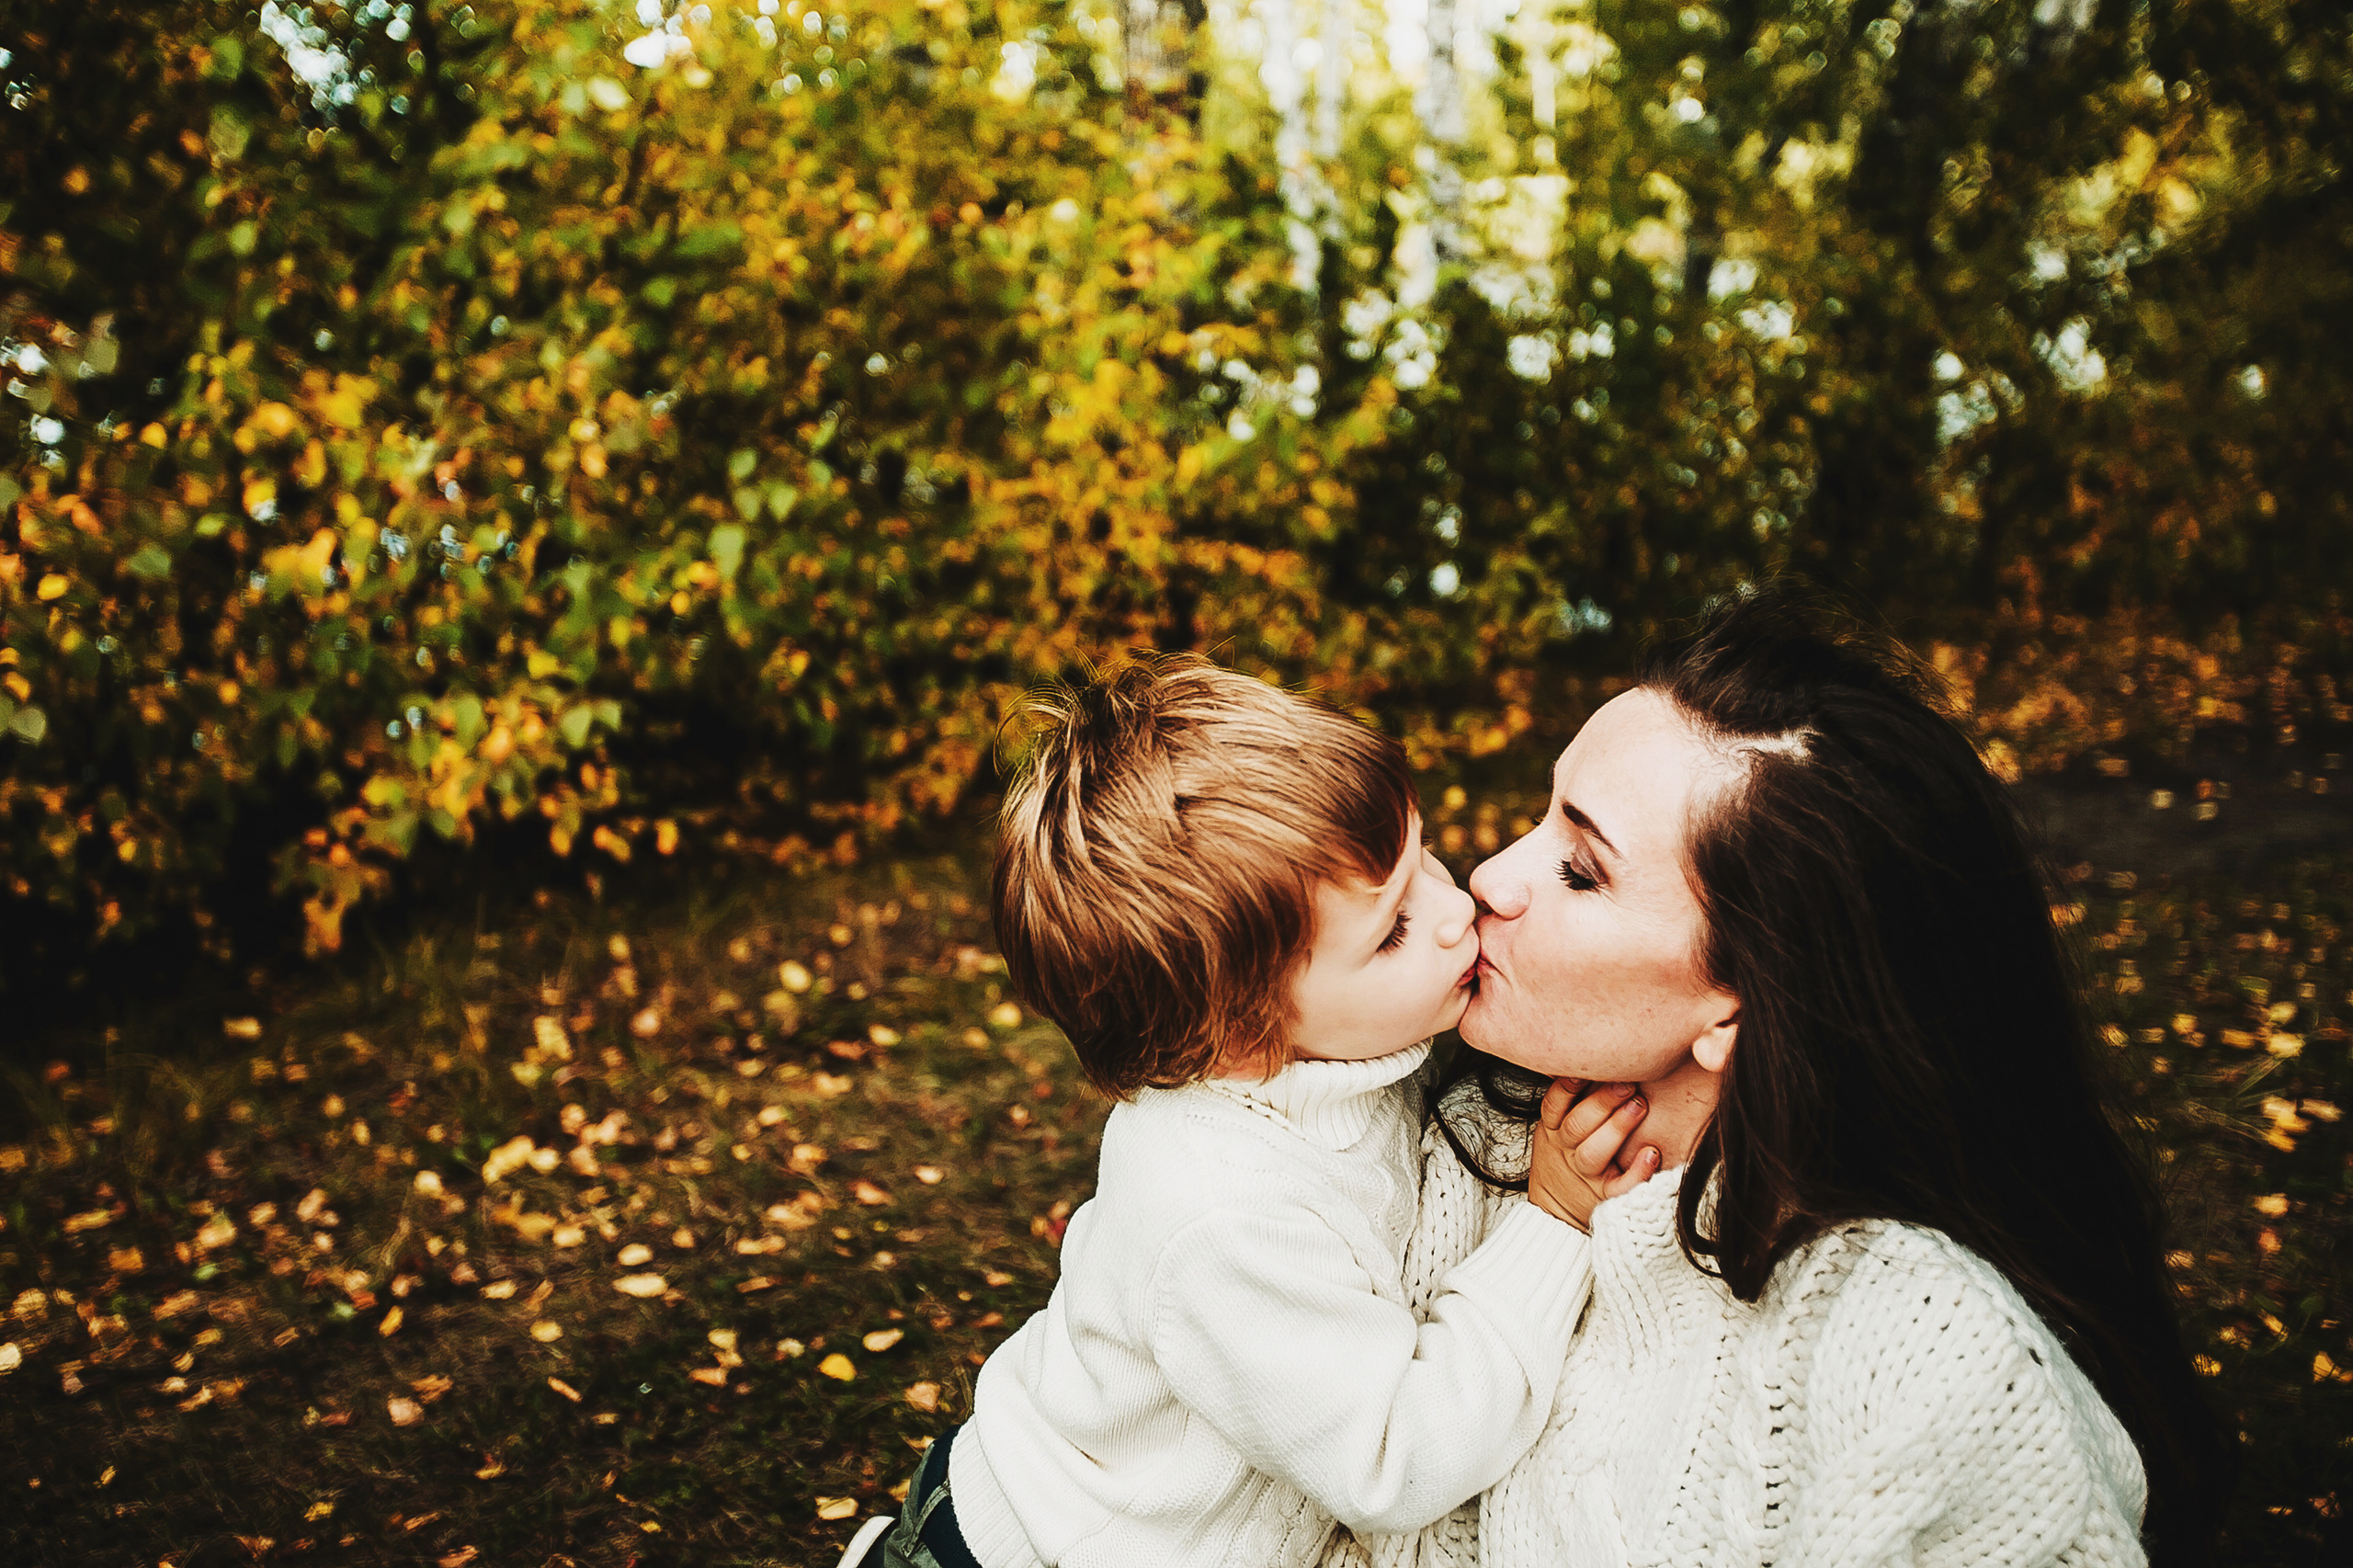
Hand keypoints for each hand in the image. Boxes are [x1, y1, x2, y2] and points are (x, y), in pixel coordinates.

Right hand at [1525, 1079, 1660, 1231]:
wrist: (1556, 1212)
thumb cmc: (1564, 1158)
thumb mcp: (1554, 1129)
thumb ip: (1571, 1100)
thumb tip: (1597, 1057)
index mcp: (1553, 1131)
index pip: (1554, 1104)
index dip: (1567, 1085)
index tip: (1586, 1065)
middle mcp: (1567, 1150)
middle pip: (1577, 1125)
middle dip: (1602, 1101)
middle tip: (1627, 1083)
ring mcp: (1585, 1174)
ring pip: (1593, 1152)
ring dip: (1616, 1128)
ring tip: (1639, 1105)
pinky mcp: (1605, 1195)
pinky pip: (1620, 1186)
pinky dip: (1636, 1172)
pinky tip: (1651, 1153)